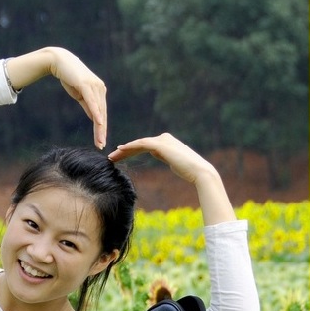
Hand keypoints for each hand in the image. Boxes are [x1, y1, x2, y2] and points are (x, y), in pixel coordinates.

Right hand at [48, 49, 107, 149]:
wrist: (60, 61)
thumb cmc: (69, 76)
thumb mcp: (79, 94)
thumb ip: (88, 104)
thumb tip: (94, 117)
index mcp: (99, 91)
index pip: (101, 113)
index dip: (101, 128)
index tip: (100, 141)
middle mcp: (100, 89)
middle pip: (102, 114)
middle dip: (102, 131)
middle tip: (101, 145)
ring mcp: (95, 86)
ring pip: (99, 111)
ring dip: (100, 127)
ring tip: (99, 139)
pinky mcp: (87, 85)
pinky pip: (92, 102)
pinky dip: (96, 113)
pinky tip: (99, 122)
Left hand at [110, 133, 233, 224]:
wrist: (199, 171)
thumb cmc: (188, 170)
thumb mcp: (172, 162)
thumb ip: (163, 156)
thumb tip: (155, 153)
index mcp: (166, 142)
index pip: (144, 146)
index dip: (130, 152)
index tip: (119, 157)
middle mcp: (164, 138)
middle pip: (139, 144)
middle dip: (124, 151)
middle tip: (110, 158)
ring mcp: (163, 140)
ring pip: (138, 144)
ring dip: (124, 150)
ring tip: (111, 157)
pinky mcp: (161, 144)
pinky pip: (142, 144)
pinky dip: (130, 147)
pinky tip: (121, 150)